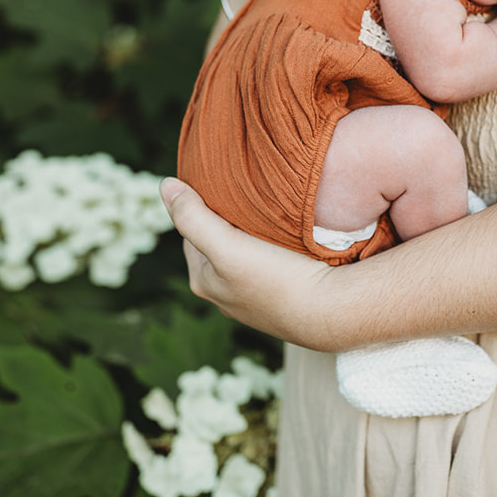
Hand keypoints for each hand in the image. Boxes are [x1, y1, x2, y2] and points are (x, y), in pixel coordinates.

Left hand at [162, 177, 341, 348]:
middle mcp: (226, 294)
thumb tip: (164, 186)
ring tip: (270, 210)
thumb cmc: (277, 280)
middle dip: (228, 218)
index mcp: (204, 281)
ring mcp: (256, 297)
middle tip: (249, 193)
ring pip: (246, 251)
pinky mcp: (284, 297)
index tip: (222, 184)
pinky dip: (275, 247)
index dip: (203, 205)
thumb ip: (193, 218)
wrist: (331, 312)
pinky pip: (271, 262)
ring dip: (254, 232)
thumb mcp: (226, 247)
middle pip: (218, 241)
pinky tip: (290, 236)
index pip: (192, 230)